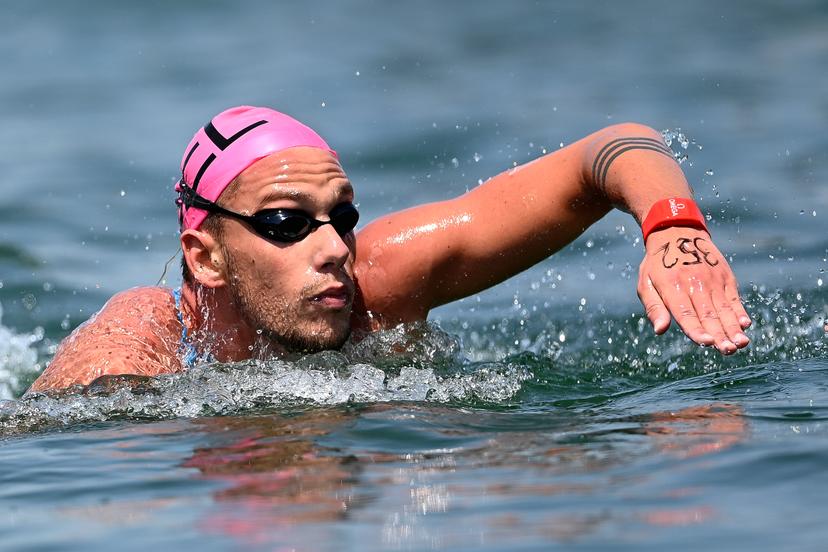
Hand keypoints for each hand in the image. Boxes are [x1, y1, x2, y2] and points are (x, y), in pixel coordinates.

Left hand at [637, 226, 750, 353]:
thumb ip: (654, 307)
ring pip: (723, 308)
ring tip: (741, 344)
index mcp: (672, 287)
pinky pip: (733, 297)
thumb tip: (660, 330)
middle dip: (719, 334)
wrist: (677, 232)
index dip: (695, 328)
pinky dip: (739, 311)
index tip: (705, 342)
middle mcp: (695, 283)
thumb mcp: (645, 283)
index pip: (685, 313)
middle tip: (728, 350)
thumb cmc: (657, 264)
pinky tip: (745, 324)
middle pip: (708, 313)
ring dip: (733, 327)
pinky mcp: (725, 277)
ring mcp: (712, 279)